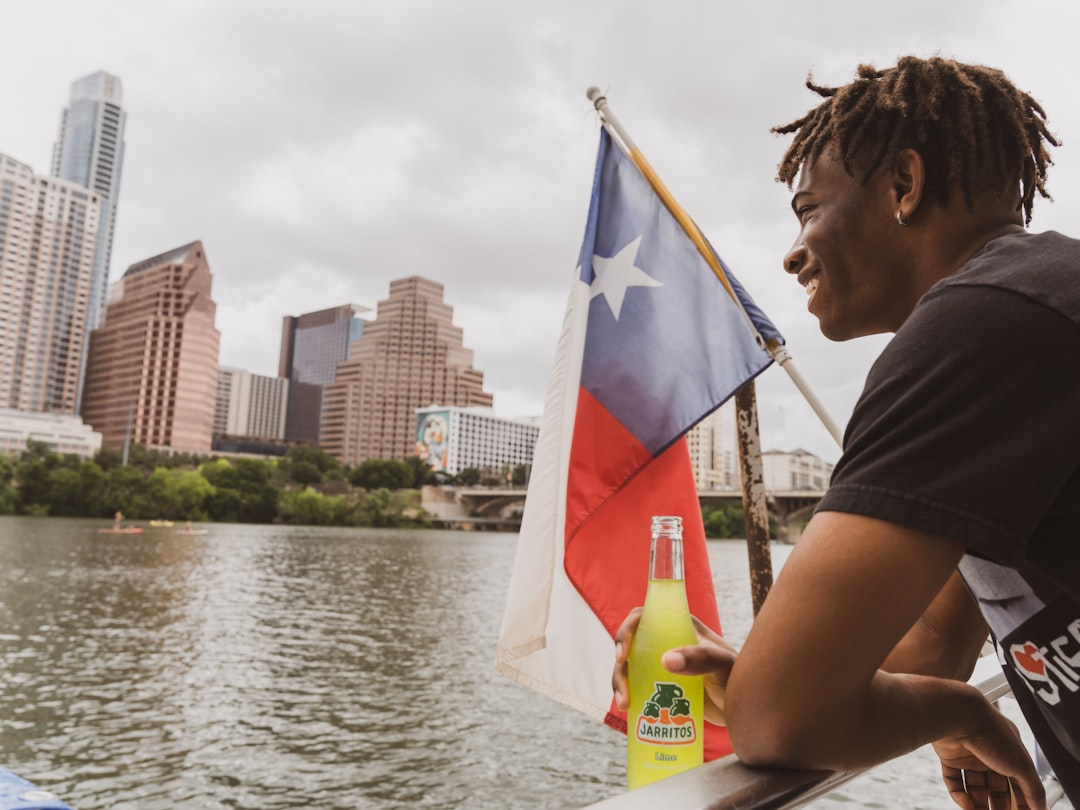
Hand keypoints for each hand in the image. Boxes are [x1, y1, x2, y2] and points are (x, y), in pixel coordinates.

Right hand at [612, 608, 736, 725]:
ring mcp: (663, 665)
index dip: (627, 630)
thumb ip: (700, 658)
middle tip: (623, 689)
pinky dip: (629, 695)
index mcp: (679, 626)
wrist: (746, 709)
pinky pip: (637, 686)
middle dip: (620, 666)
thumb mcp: (722, 664)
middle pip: (630, 645)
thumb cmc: (739, 677)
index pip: (643, 617)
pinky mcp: (662, 686)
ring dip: (621, 683)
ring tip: (625, 704)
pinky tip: (629, 709)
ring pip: (630, 667)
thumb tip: (666, 660)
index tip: (622, 653)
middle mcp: (666, 642)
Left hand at [931, 710, 1045, 809]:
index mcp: (1010, 750)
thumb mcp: (1022, 764)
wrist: (958, 714)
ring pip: (974, 786)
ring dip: (977, 804)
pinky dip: (959, 795)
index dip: (1021, 800)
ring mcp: (967, 753)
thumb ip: (1033, 788)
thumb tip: (1040, 808)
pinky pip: (953, 780)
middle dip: (998, 805)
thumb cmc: (991, 732)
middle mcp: (989, 751)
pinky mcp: (948, 755)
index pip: (1018, 780)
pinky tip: (966, 805)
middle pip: (995, 786)